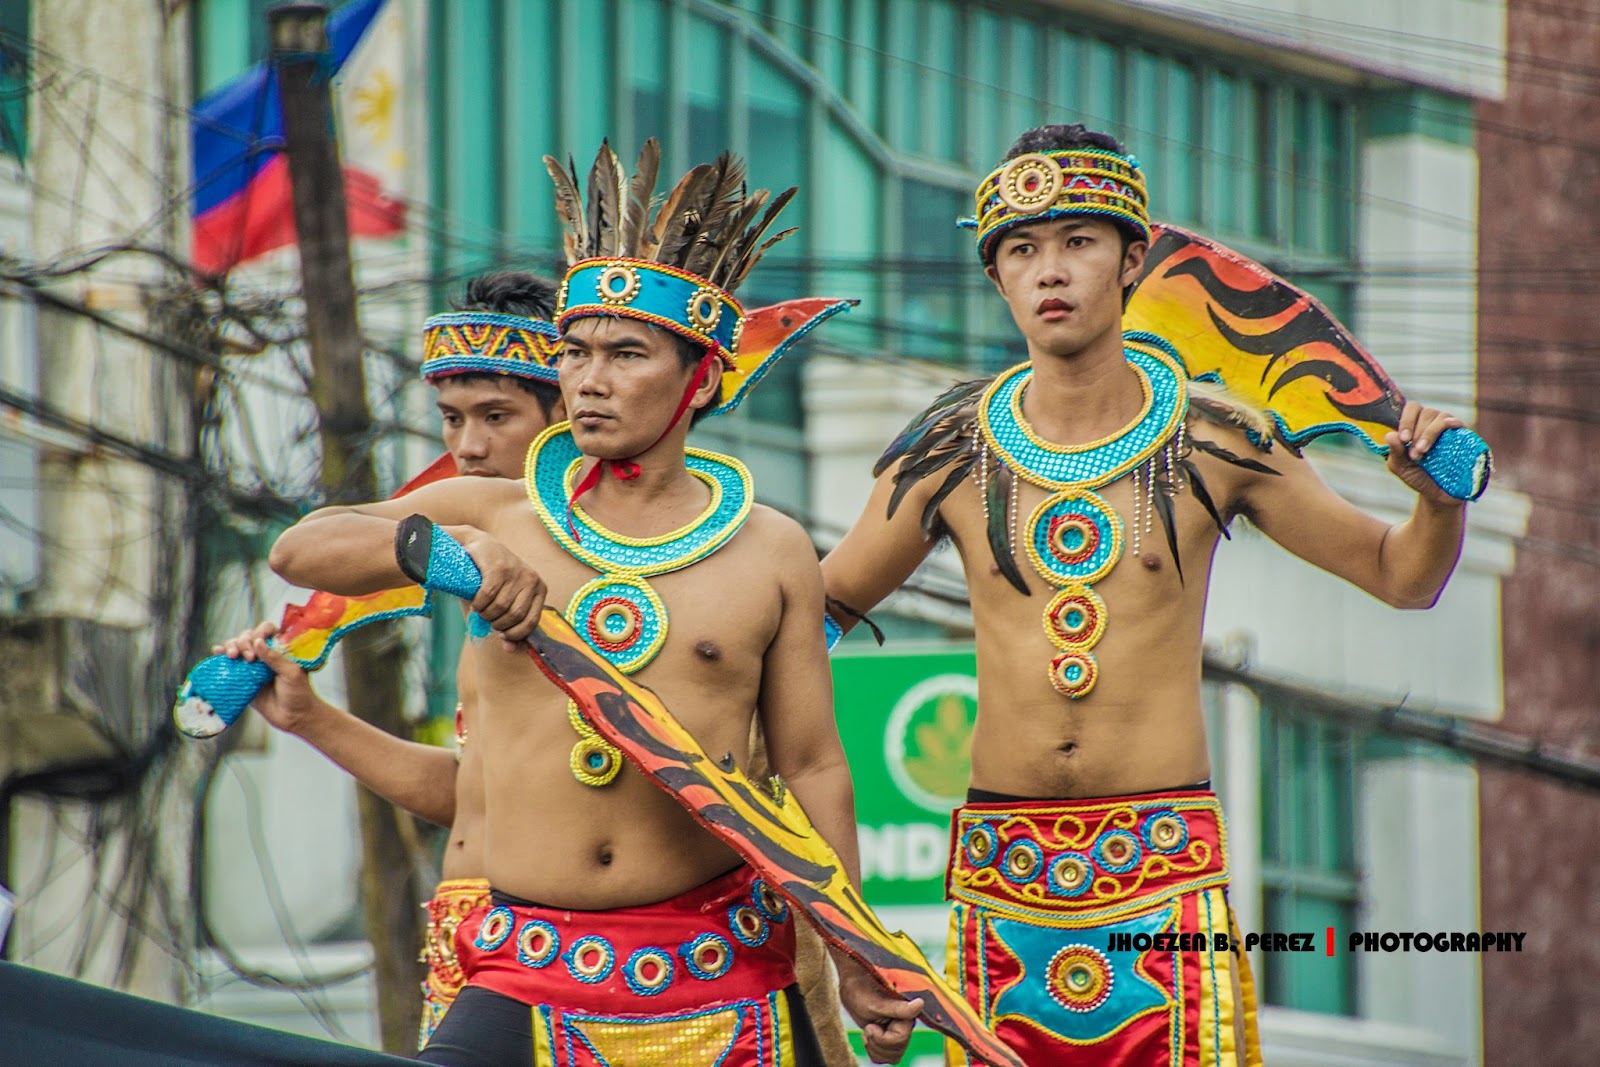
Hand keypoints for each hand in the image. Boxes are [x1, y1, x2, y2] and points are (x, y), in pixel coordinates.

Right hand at [214, 621, 321, 733]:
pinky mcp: (243, 678)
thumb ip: (275, 658)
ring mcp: (253, 666)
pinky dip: (221, 655)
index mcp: (280, 649)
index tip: (258, 643)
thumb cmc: (299, 694)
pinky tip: (217, 652)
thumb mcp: (291, 674)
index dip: (260, 632)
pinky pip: (230, 664)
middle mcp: (265, 654)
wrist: (293, 717)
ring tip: (233, 656)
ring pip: (237, 647)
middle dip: (244, 642)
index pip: (267, 630)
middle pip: (248, 636)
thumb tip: (258, 642)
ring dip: (232, 646)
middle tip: (249, 658)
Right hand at [450, 526, 546, 646]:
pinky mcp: (498, 567)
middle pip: (515, 616)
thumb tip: (510, 649)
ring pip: (500, 607)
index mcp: (540, 589)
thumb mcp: (508, 600)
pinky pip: (488, 596)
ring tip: (480, 610)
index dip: (514, 633)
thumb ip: (511, 625)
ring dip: (486, 614)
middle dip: (498, 623)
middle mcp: (531, 580)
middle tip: (488, 619)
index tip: (501, 634)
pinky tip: (476, 603)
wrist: (480, 547)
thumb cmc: (495, 579)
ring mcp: (515, 572)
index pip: (532, 622)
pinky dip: (479, 604)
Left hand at [837, 961, 922, 1063]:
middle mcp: (906, 1025)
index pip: (900, 1040)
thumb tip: (920, 1004)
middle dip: (877, 1044)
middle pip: (896, 1052)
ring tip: (868, 1030)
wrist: (854, 986)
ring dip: (875, 1048)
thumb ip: (900, 1008)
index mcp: (907, 1015)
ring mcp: (898, 1032)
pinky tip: (869, 1036)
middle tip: (868, 1028)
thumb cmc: (862, 991)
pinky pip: (885, 1057)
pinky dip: (874, 1051)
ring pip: (891, 1057)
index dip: (881, 1038)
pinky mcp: (890, 1037)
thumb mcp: (877, 1004)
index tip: (870, 1026)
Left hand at [1385, 401, 1466, 505]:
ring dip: (1429, 433)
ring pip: (1440, 417)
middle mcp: (1433, 422)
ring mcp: (1450, 428)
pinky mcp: (1465, 436)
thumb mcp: (1401, 467)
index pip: (1412, 408)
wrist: (1439, 494)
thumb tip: (1390, 435)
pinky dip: (1452, 424)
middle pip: (1425, 412)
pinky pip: (1459, 423)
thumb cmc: (1418, 477)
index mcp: (1416, 424)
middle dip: (1416, 433)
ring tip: (1423, 452)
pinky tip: (1448, 428)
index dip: (1406, 420)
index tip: (1404, 440)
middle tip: (1414, 455)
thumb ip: (1394, 452)